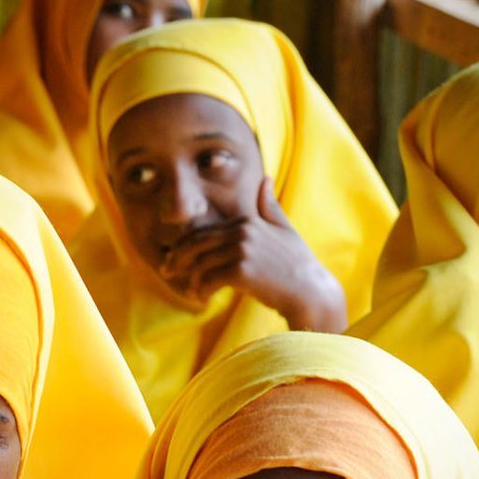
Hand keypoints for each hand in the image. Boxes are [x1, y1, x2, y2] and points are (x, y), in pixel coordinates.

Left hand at [158, 177, 347, 333]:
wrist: (311, 290)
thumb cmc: (297, 263)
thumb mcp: (284, 229)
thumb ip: (269, 206)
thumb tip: (264, 179)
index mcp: (247, 220)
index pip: (205, 231)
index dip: (185, 245)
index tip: (173, 259)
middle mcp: (242, 231)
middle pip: (196, 244)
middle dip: (177, 259)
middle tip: (167, 273)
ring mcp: (241, 250)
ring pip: (200, 265)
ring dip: (192, 281)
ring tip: (192, 293)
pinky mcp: (241, 271)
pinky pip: (208, 281)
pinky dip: (202, 292)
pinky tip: (203, 300)